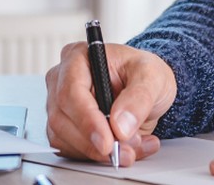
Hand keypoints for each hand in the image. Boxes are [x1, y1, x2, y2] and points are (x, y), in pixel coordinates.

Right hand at [45, 42, 176, 165]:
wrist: (147, 89)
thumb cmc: (144, 74)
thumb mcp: (152, 77)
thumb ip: (139, 98)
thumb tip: (120, 125)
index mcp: (78, 58)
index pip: (70, 92)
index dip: (87, 120)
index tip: (107, 142)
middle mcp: (62, 80)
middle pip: (62, 119)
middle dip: (95, 142)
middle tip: (125, 151)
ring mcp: (61, 105)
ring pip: (64, 139)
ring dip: (98, 153)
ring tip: (134, 147)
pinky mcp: (65, 128)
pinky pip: (72, 150)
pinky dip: (99, 157)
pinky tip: (125, 149)